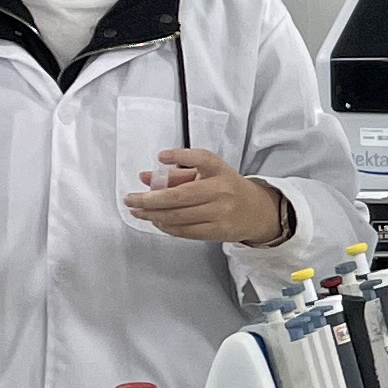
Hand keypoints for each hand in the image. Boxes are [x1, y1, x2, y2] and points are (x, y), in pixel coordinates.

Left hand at [126, 147, 293, 245]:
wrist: (257, 212)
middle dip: (149, 199)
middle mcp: (221, 191)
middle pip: (179, 196)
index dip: (180, 156)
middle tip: (130, 199)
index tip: (161, 157)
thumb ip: (178, 174)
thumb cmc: (228, 189)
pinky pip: (185, 231)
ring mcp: (220, 213)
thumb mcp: (208, 174)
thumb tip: (146, 177)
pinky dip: (166, 226)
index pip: (201, 159)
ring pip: (178, 216)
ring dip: (152, 215)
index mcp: (219, 171)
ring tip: (138, 211)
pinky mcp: (218, 231)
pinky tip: (156, 221)